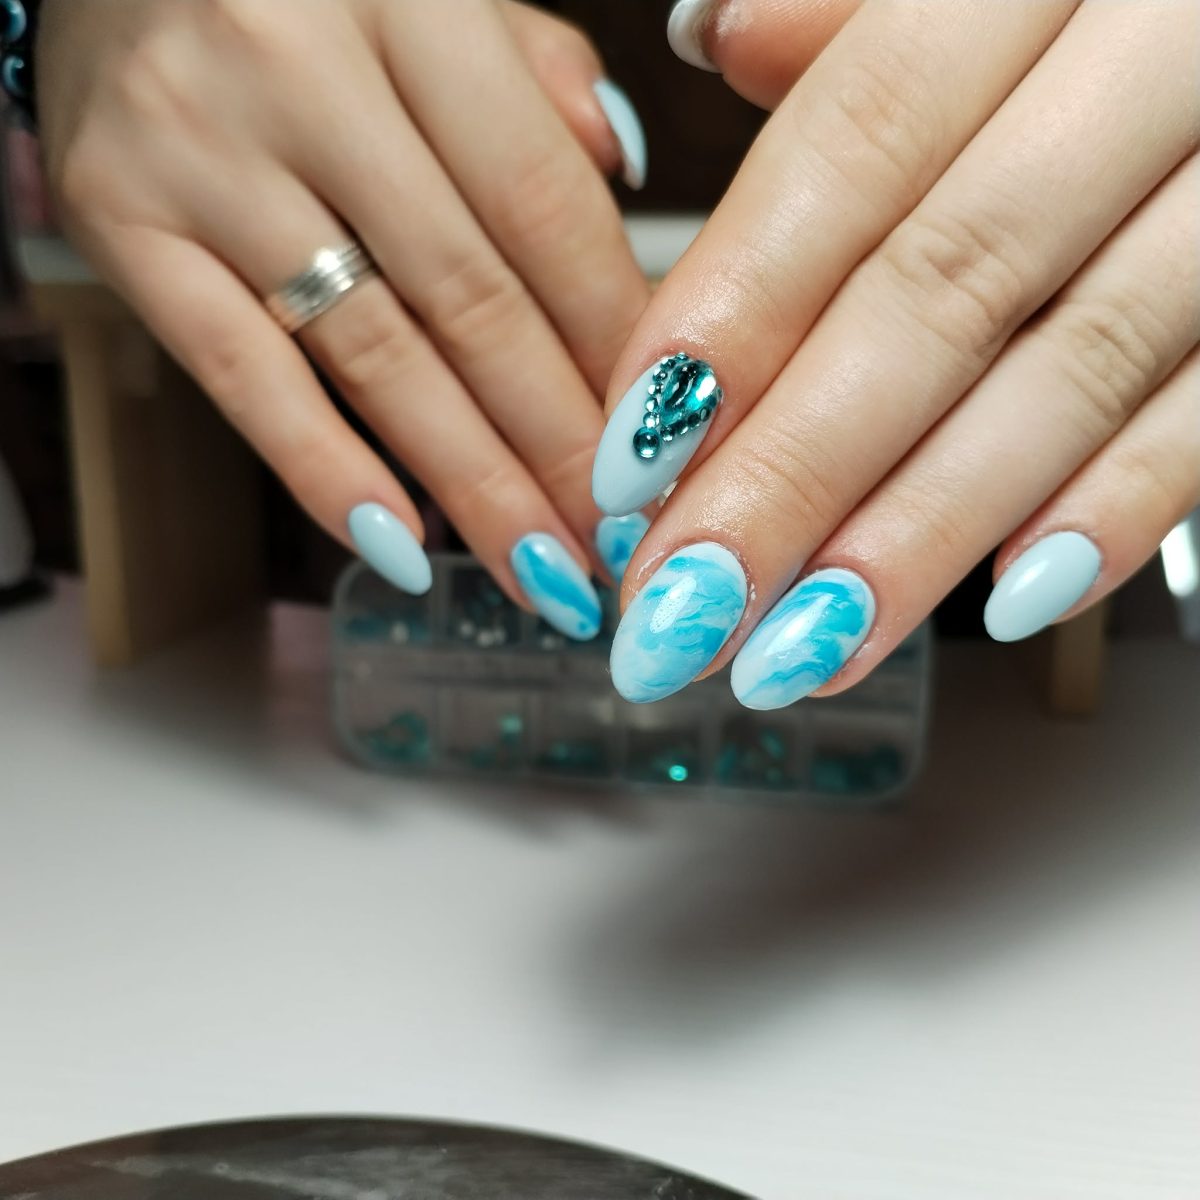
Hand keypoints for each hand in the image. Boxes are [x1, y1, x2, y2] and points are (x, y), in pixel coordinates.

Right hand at [37, 0, 650, 637]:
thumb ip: (536, 76)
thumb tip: (621, 174)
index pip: (543, 206)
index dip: (612, 343)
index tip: (665, 441)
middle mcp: (302, 70)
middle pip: (470, 298)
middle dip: (558, 441)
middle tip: (618, 538)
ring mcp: (202, 153)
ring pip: (373, 355)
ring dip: (471, 483)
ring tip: (540, 569)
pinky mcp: (122, 225)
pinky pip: (240, 377)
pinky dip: (326, 472)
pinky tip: (402, 548)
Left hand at [594, 0, 1197, 702]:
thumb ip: (855, 15)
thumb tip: (718, 38)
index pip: (855, 147)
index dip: (733, 313)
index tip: (631, 461)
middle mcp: (1156, 60)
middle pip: (940, 291)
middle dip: (791, 472)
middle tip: (679, 605)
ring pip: (1069, 372)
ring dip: (916, 533)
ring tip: (794, 649)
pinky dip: (1116, 508)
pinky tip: (1003, 602)